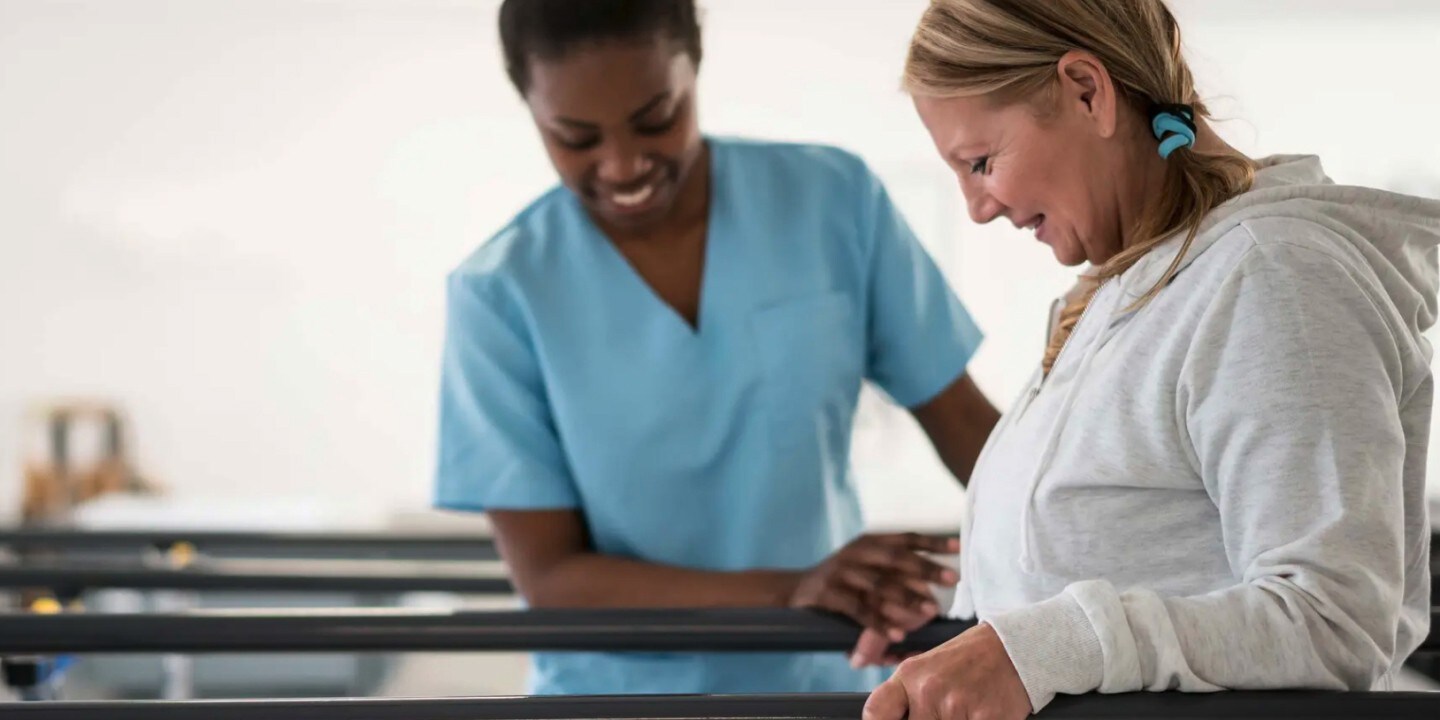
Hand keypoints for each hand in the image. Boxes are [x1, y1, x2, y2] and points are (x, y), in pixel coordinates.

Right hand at [788, 533, 958, 640]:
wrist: (795, 591)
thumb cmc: (841, 581)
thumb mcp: (864, 566)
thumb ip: (893, 571)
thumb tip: (932, 589)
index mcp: (868, 542)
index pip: (905, 538)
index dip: (932, 542)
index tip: (957, 548)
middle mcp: (856, 552)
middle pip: (896, 558)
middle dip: (926, 568)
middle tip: (953, 580)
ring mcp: (841, 572)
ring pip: (880, 585)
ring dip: (908, 598)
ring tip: (931, 611)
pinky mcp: (829, 593)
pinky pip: (859, 610)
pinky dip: (880, 623)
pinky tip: (898, 634)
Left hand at [863, 623, 1030, 719]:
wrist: (1014, 646)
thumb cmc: (970, 659)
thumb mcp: (929, 668)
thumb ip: (909, 696)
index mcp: (911, 675)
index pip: (876, 711)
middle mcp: (929, 690)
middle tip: (944, 713)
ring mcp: (957, 706)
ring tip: (965, 711)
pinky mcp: (986, 719)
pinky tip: (981, 714)